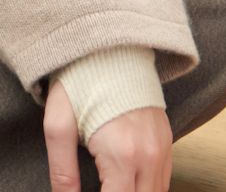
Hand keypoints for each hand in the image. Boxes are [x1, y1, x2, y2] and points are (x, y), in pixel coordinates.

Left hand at [43, 79, 172, 191]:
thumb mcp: (58, 125)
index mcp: (122, 155)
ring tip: (110, 186)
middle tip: (99, 188)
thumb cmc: (80, 83)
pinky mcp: (168, 142)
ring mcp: (162, 151)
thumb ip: (62, 170)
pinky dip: (147, 189)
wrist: (110, 48)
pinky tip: (127, 185)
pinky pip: (163, 181)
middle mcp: (149, 157)